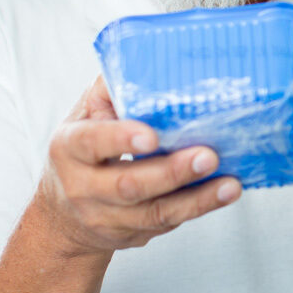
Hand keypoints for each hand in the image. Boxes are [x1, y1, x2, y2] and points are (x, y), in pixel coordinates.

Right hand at [34, 76, 241, 254]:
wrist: (63, 215)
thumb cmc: (84, 150)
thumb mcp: (86, 114)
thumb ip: (112, 89)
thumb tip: (152, 57)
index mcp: (70, 147)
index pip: (91, 143)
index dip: (120, 139)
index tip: (151, 136)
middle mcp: (84, 187)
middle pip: (129, 185)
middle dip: (172, 172)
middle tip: (208, 155)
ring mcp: (107, 217)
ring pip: (154, 213)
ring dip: (197, 199)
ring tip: (229, 184)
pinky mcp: (132, 234)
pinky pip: (168, 223)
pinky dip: (198, 208)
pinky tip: (223, 193)